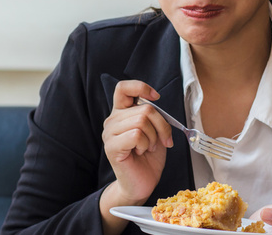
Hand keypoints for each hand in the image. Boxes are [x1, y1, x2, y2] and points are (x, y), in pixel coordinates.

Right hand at [100, 80, 173, 234]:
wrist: (141, 184)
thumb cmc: (148, 159)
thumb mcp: (155, 131)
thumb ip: (153, 116)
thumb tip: (155, 102)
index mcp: (121, 113)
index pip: (123, 88)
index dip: (141, 87)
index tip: (155, 97)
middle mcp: (112, 120)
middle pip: (144, 108)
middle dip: (161, 125)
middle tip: (161, 140)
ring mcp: (110, 133)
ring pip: (141, 121)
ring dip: (153, 137)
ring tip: (148, 148)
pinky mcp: (112, 147)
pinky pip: (136, 135)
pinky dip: (145, 144)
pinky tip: (140, 152)